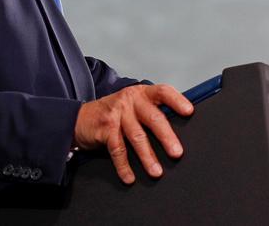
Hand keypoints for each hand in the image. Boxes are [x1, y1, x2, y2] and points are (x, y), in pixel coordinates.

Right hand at [74, 84, 193, 183]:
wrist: (79, 118)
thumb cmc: (115, 112)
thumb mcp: (134, 105)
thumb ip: (152, 110)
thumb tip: (178, 128)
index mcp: (142, 93)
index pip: (163, 92)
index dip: (177, 101)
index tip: (189, 112)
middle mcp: (131, 101)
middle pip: (153, 118)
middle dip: (166, 137)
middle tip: (177, 153)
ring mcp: (117, 114)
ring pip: (137, 137)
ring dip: (148, 157)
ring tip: (156, 171)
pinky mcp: (105, 129)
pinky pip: (118, 150)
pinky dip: (124, 166)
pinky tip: (130, 177)